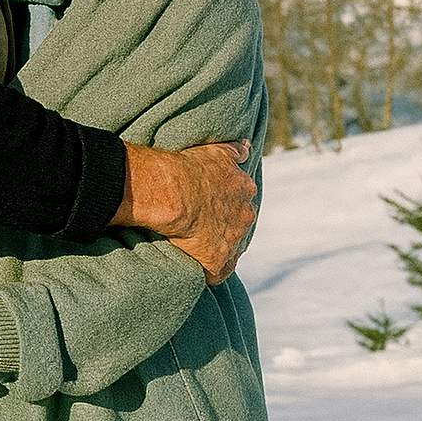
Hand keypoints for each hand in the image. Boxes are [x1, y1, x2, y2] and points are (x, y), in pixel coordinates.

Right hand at [114, 140, 255, 284]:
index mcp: (245, 189)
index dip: (227, 205)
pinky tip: (195, 265)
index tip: (212, 206)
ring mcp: (232, 240)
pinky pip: (216, 273)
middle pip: (239, 226)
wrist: (173, 190)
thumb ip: (235, 149)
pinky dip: (208, 271)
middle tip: (203, 224)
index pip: (241, 202)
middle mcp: (244, 216)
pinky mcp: (216, 261)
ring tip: (196, 246)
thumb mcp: (217, 150)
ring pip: (229, 250)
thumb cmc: (189, 167)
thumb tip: (248, 146)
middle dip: (226, 227)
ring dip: (217, 249)